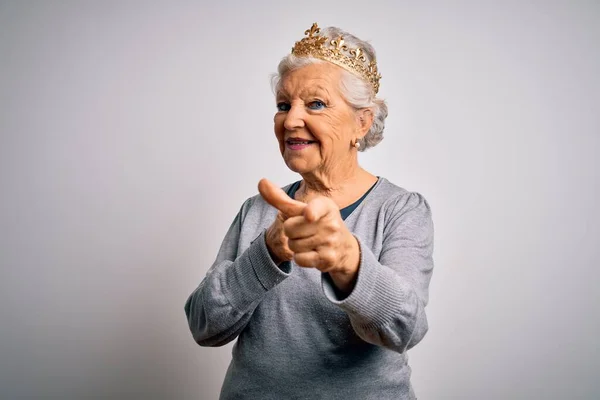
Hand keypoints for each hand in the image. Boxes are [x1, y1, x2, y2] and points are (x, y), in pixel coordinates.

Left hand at [258, 178, 359, 292]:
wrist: (342, 247)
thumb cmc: (318, 223)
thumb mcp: (302, 209)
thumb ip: (280, 198)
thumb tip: (261, 182)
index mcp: (325, 206)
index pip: (315, 208)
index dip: (311, 212)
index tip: (309, 215)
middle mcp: (331, 223)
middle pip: (289, 228)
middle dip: (291, 232)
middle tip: (305, 231)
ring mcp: (331, 242)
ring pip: (293, 244)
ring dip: (295, 245)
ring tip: (309, 242)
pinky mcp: (328, 258)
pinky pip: (299, 259)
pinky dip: (300, 258)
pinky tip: (312, 253)